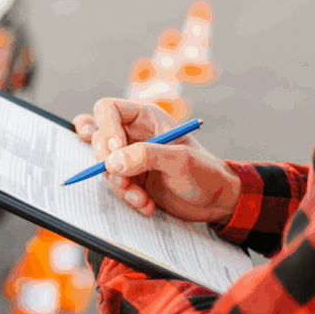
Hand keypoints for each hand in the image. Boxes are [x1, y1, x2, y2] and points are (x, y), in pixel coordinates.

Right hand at [72, 98, 240, 224]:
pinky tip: (145, 204)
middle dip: (109, 165)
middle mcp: (134, 133)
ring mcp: (130, 156)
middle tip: (125, 181)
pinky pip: (113, 184)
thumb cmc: (205, 173)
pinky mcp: (130, 177)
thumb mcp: (179, 160)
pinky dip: (125, 196)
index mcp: (145, 117)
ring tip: (141, 199)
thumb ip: (146, 155)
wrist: (215, 202)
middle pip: (99, 140)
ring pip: (104, 165)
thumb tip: (111, 161)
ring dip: (119, 186)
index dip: (106, 129)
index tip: (116, 151)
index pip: (107, 110)